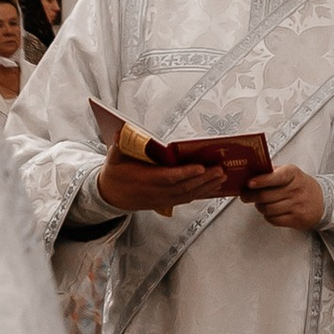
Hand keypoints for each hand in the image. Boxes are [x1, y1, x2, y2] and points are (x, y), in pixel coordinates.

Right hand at [93, 147, 229, 217]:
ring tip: (223, 176)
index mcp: (144, 180)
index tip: (200, 167)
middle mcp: (155, 193)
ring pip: (187, 195)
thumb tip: (121, 130)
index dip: (185, 174)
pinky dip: (202, 193)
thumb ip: (119, 145)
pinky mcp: (166, 203)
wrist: (110, 196)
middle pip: (183, 188)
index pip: (168, 178)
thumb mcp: (114, 158)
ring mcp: (162, 200)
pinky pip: (186, 199)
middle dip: (203, 180)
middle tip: (220, 170)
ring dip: (207, 187)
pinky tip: (214, 187)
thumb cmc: (115, 174)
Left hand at [248, 165, 328, 231]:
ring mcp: (297, 205)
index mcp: (293, 174)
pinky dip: (268, 216)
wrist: (322, 201)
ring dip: (259, 207)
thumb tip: (250, 175)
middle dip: (251, 196)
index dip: (261, 181)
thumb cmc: (301, 186)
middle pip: (266, 196)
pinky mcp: (296, 219)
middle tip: (245, 196)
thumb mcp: (290, 173)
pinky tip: (270, 211)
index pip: (275, 177)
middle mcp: (296, 189)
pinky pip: (273, 219)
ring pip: (268, 208)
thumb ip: (272, 172)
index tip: (250, 183)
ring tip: (259, 203)